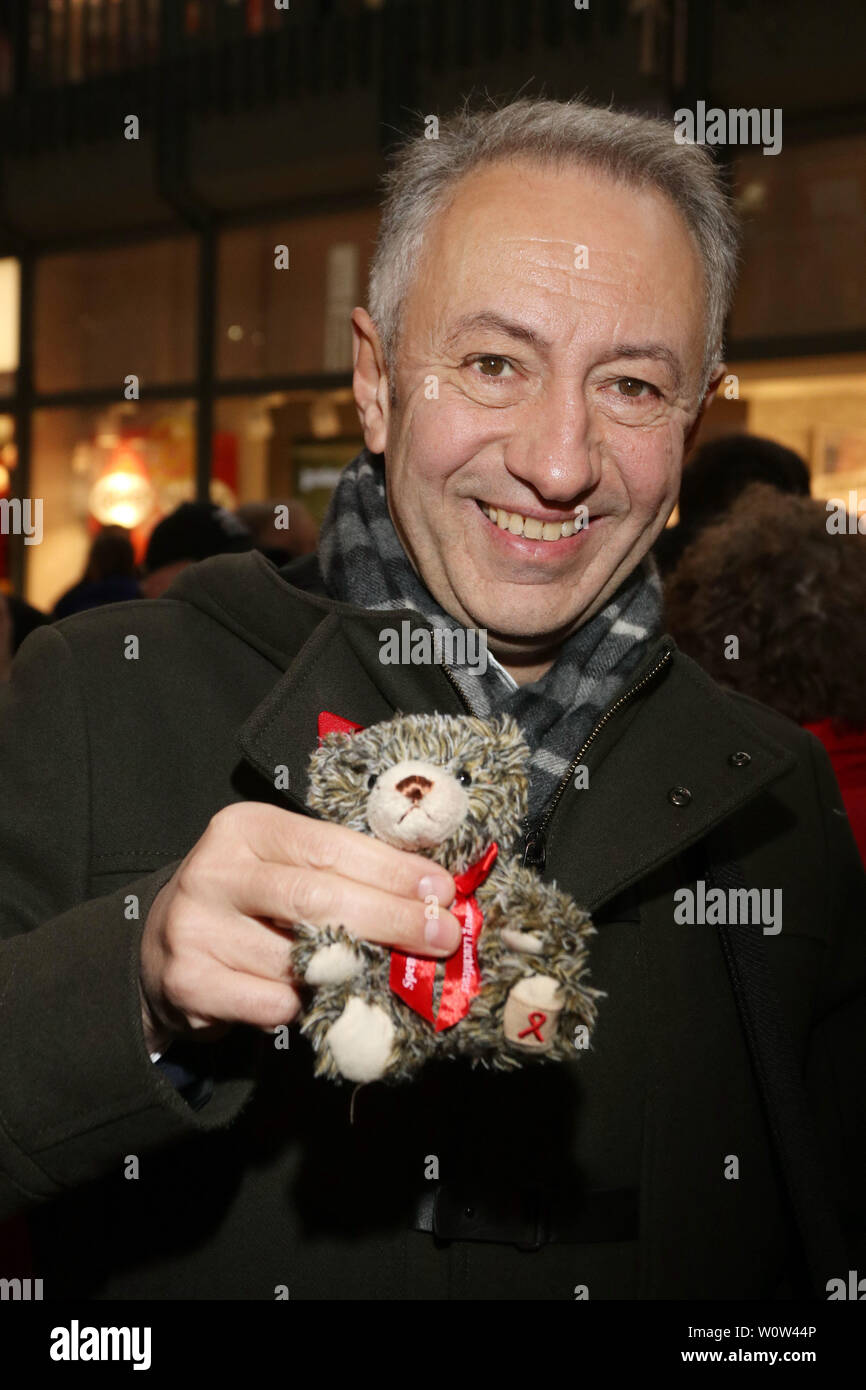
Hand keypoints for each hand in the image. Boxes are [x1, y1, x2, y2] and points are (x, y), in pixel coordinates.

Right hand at [138, 802, 457, 1053]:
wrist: (163, 948)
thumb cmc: (249, 902)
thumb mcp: (285, 864)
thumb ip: (344, 871)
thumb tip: (429, 894)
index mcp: (245, 828)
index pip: (329, 846)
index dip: (391, 871)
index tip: (440, 892)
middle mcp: (215, 871)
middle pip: (319, 898)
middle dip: (391, 918)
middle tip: (442, 937)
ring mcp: (195, 927)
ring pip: (300, 959)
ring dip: (353, 970)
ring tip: (382, 971)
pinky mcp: (190, 981)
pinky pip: (274, 1003)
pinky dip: (307, 1005)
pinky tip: (312, 997)